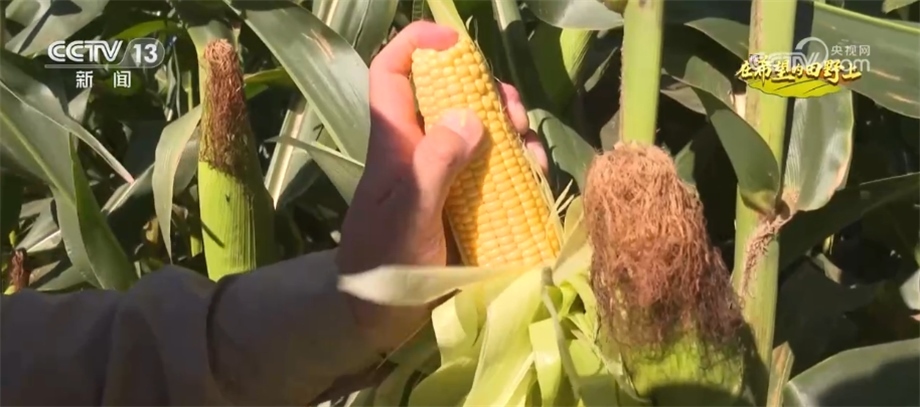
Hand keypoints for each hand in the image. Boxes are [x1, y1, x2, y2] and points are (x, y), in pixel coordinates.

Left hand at [336, 21, 547, 351]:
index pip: (391, 75)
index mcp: (396, 142)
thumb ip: (435, 164)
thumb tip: (470, 116)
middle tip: (512, 112)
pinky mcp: (469, 201)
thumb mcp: (408, 212)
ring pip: (483, 130)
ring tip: (530, 147)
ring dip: (512, 129)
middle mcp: (423, 149)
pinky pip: (500, 169)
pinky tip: (536, 172)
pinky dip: (521, 164)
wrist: (384, 313)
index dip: (414, 45)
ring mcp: (449, 174)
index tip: (450, 40)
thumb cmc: (384, 259)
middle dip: (486, 92)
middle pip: (453, 97)